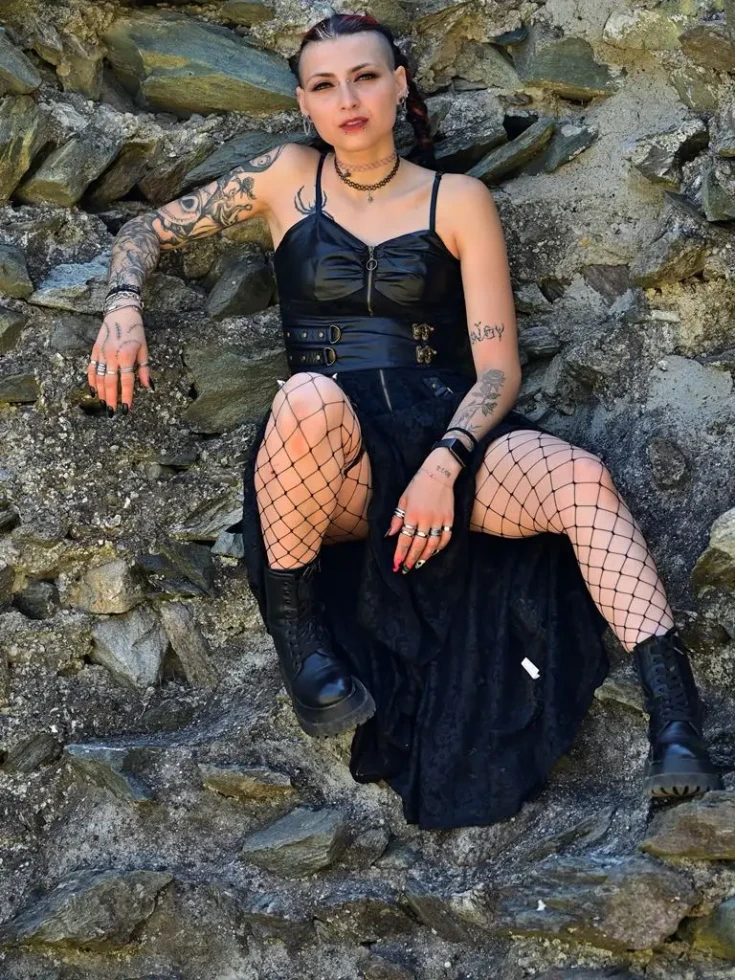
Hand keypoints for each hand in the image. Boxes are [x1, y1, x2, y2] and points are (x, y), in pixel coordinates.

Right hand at [88, 306, 152, 414]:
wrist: (120, 312)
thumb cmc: (136, 331)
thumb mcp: (144, 349)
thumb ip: (144, 369)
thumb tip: (147, 386)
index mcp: (126, 356)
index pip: (126, 381)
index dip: (126, 396)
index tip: (126, 409)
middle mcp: (112, 356)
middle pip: (110, 382)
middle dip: (111, 399)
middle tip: (112, 412)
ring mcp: (101, 353)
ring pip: (98, 377)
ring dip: (101, 393)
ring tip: (104, 405)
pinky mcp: (95, 350)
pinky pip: (91, 368)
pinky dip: (91, 380)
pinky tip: (94, 391)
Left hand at [386, 451, 457, 572]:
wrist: (439, 473)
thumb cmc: (418, 485)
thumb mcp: (403, 499)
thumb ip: (397, 518)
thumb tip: (390, 534)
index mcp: (411, 515)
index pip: (404, 540)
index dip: (400, 554)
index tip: (396, 565)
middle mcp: (425, 520)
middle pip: (418, 545)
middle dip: (411, 559)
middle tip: (406, 569)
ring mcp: (439, 520)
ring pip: (432, 545)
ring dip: (424, 556)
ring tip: (418, 564)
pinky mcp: (449, 519)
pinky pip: (445, 538)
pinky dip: (440, 547)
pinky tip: (433, 552)